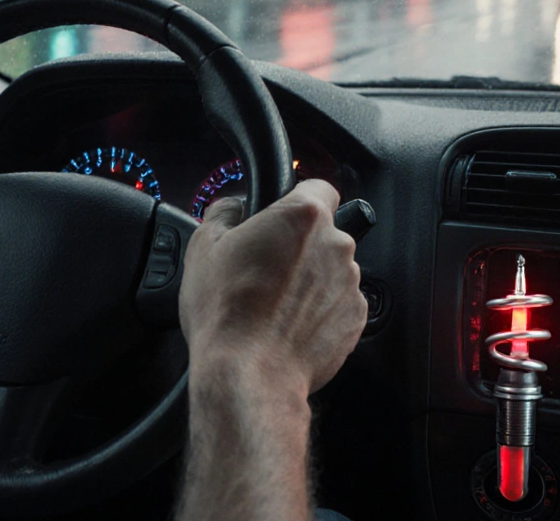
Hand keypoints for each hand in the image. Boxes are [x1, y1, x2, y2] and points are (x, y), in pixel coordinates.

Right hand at [179, 179, 364, 397]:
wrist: (249, 373)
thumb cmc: (227, 312)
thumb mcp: (203, 245)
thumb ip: (224, 211)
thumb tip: (233, 207)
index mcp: (304, 216)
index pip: (319, 186)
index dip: (296, 199)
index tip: (280, 216)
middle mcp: (337, 246)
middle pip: (324, 232)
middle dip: (298, 245)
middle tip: (264, 267)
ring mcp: (350, 285)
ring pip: (330, 269)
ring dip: (309, 279)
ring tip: (272, 302)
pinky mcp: (355, 320)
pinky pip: (337, 303)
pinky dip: (318, 310)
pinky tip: (286, 323)